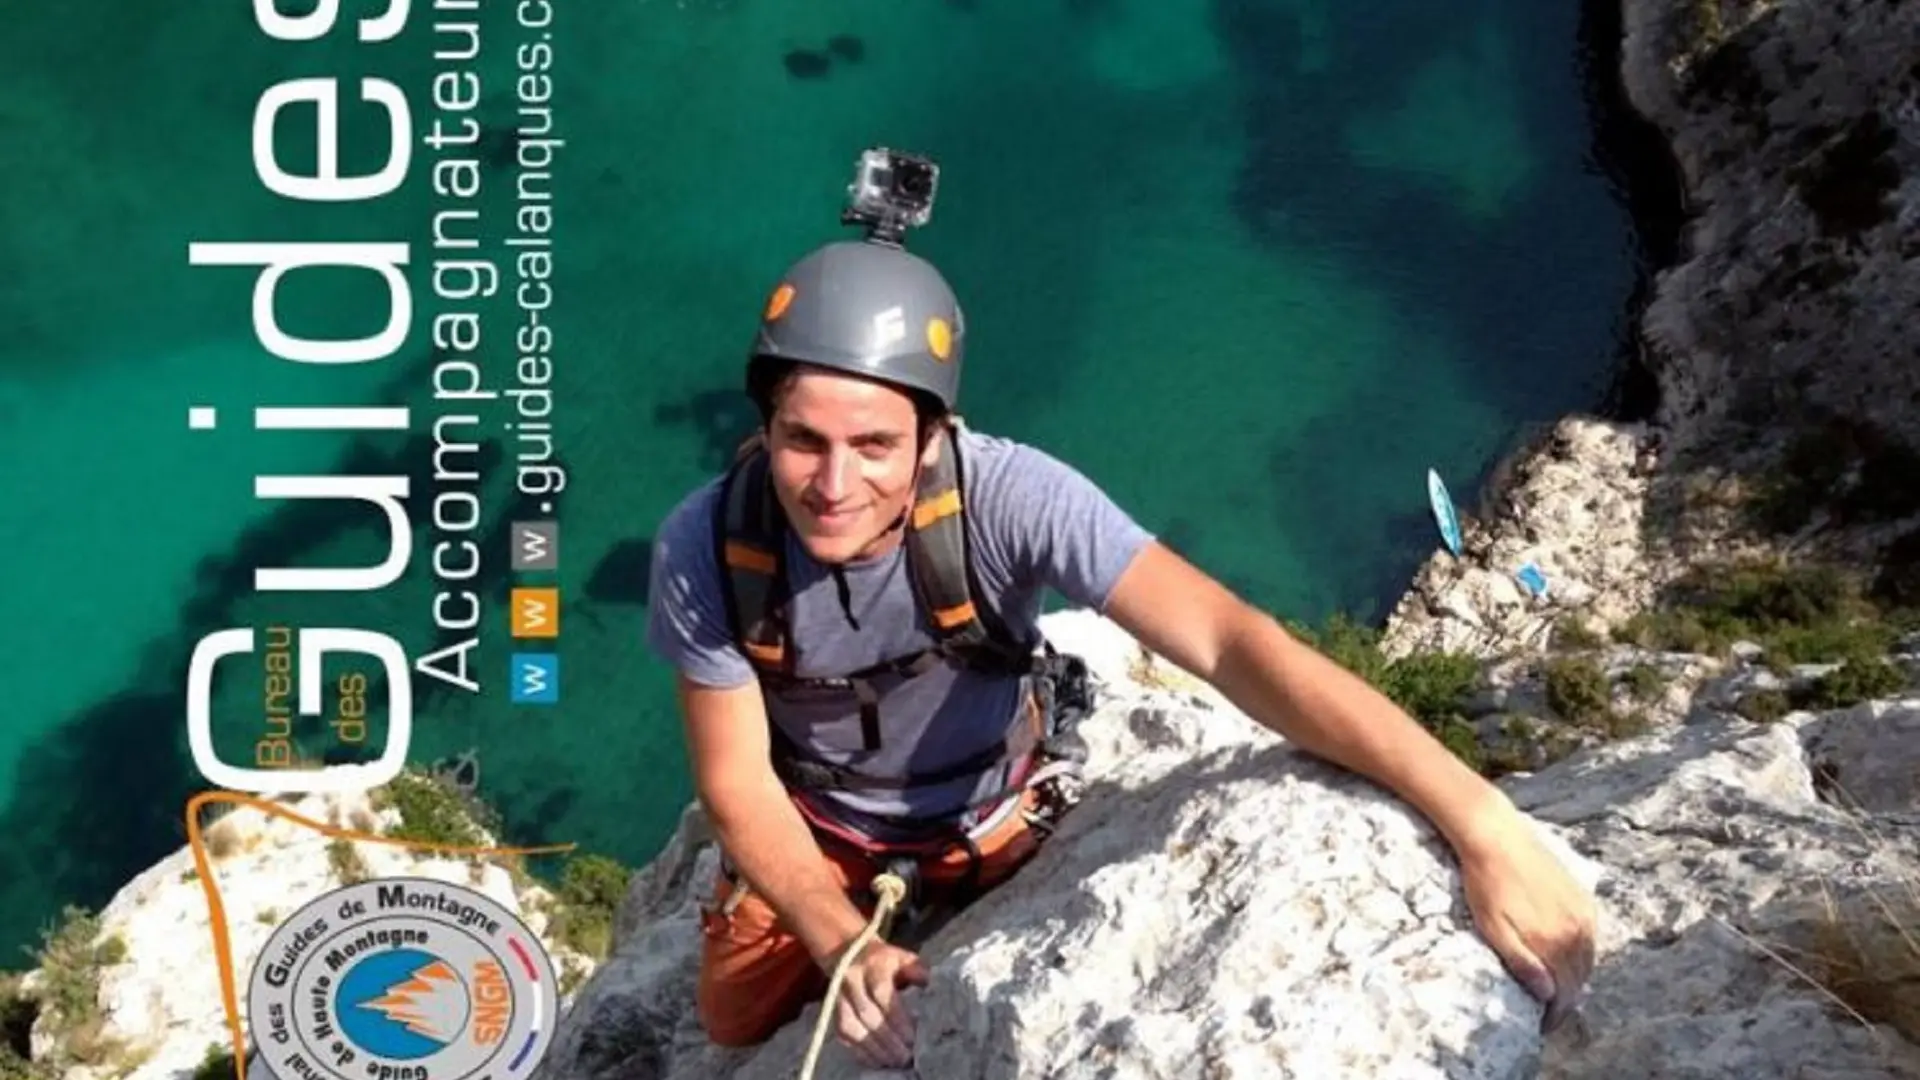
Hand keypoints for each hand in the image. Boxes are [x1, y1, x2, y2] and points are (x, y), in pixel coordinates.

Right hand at [829, 940, 928, 1069]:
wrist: (850, 953)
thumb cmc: (886, 961)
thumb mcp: (904, 959)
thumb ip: (920, 972)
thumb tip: (941, 988)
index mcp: (873, 965)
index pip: (881, 993)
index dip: (897, 1018)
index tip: (913, 1037)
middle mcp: (852, 981)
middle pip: (867, 1015)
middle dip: (888, 1039)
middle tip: (908, 1057)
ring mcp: (839, 998)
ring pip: (852, 1028)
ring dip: (875, 1049)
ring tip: (896, 1062)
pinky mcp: (834, 1012)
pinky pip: (844, 1036)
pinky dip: (861, 1051)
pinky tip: (879, 1061)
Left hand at [1454, 810, 1595, 1032]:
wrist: (1496, 835)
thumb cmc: (1486, 883)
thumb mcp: (1493, 928)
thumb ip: (1522, 963)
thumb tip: (1548, 995)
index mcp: (1556, 941)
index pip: (1564, 994)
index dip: (1554, 1015)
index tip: (1543, 1025)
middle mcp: (1578, 929)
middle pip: (1579, 980)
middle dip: (1565, 1000)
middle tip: (1549, 1012)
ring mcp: (1583, 912)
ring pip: (1588, 960)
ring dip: (1575, 978)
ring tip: (1558, 989)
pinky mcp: (1582, 897)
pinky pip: (1590, 937)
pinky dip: (1581, 954)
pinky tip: (1567, 956)